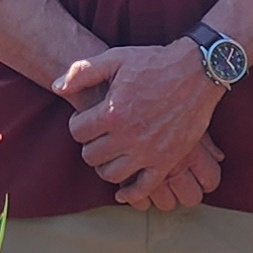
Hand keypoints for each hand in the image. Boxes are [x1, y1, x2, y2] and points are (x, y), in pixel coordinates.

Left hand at [61, 43, 227, 208]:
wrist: (197, 72)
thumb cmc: (154, 63)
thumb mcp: (115, 58)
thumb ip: (82, 72)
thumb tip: (56, 87)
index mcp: (111, 113)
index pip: (77, 132)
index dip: (78, 124)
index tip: (87, 120)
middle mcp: (127, 137)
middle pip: (91, 156)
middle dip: (90, 145)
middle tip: (98, 136)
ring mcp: (147, 152)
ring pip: (111, 175)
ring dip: (105, 166)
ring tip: (110, 154)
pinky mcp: (167, 161)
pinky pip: (143, 189)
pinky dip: (130, 193)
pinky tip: (123, 190)